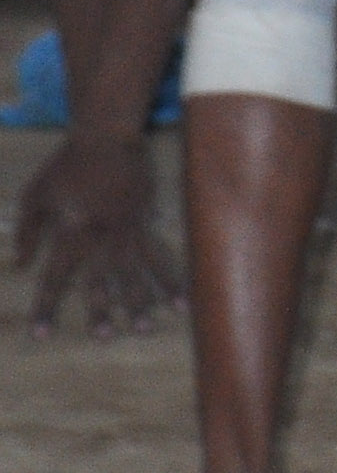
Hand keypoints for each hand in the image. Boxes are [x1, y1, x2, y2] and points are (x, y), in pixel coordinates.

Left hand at [18, 133, 178, 331]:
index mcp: (71, 229)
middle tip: (105, 337)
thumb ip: (28, 231)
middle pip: (101, 280)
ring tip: (144, 329)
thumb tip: (21, 264)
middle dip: (102, 310)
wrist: (108, 135)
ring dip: (139, 302)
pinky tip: (180, 301)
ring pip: (134, 272)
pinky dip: (170, 279)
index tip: (41, 333)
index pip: (55, 276)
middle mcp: (101, 234)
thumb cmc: (66, 164)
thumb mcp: (35, 194)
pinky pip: (160, 256)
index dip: (47, 305)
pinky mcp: (147, 223)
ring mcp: (128, 229)